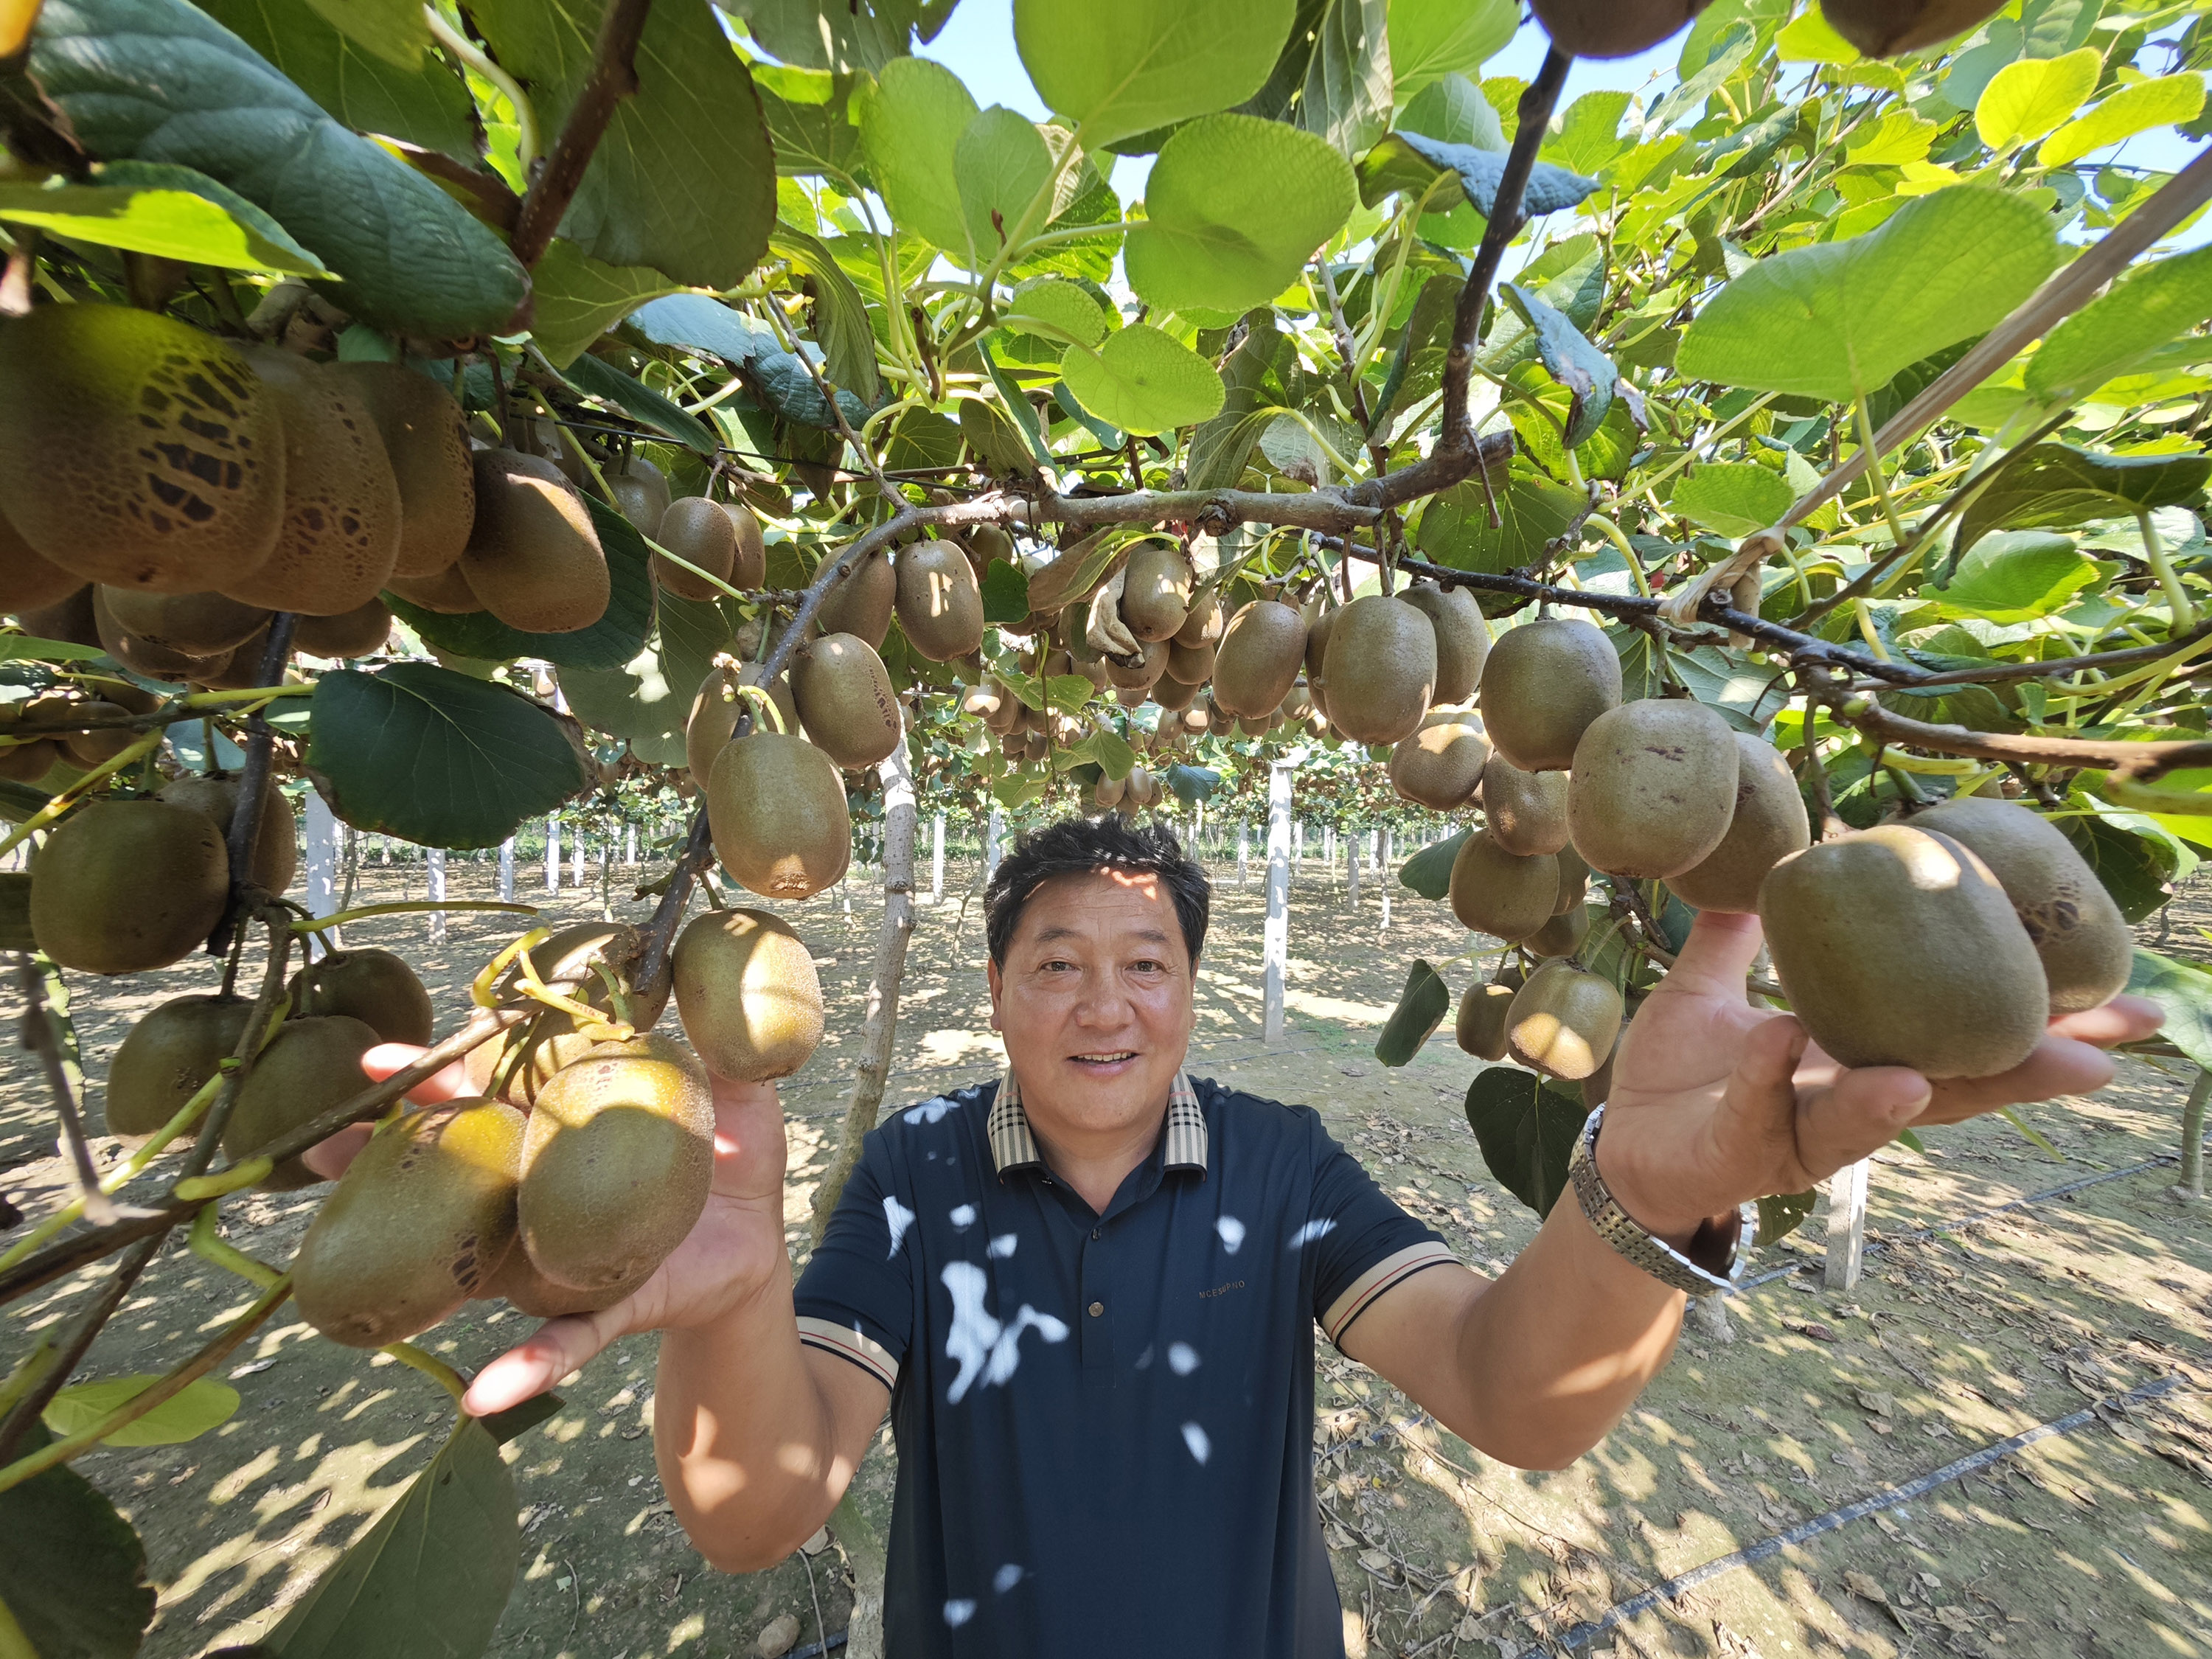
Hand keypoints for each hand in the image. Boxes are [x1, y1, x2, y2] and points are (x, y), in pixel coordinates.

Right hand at [314, 1044, 793, 1416]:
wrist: (763, 1243)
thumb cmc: (734, 1152)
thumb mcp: (738, 1088)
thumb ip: (717, 1037)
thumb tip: (695, 971)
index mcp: (566, 1130)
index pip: (490, 1095)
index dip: (434, 1076)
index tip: (373, 1058)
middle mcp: (544, 1194)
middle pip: (453, 1176)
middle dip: (379, 1161)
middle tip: (318, 1143)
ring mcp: (564, 1256)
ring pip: (478, 1265)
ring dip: (416, 1268)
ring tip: (347, 1269)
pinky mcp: (608, 1306)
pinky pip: (562, 1341)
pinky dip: (525, 1367)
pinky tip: (481, 1394)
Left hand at [1593, 911, 2163, 1240]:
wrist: (1620, 1148)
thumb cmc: (1681, 1075)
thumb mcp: (1709, 988)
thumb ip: (1739, 934)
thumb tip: (1772, 862)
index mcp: (1856, 1057)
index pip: (1961, 1040)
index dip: (2039, 1024)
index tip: (2122, 1002)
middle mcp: (1845, 1102)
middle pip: (1951, 1090)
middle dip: (2023, 1073)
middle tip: (2104, 1054)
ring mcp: (1795, 1136)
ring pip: (1864, 1121)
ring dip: (1904, 1095)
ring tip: (1933, 1071)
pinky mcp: (1735, 1153)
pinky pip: (1758, 1114)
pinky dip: (1772, 1079)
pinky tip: (1783, 1038)